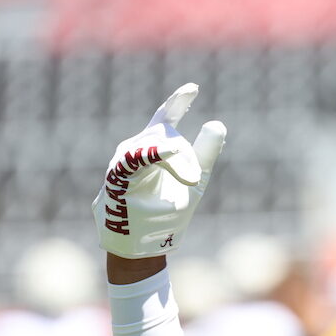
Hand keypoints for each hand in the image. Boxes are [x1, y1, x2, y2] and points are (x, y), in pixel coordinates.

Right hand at [92, 83, 225, 258]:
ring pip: (155, 146)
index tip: (193, 88)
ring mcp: (123, 163)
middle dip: (184, 157)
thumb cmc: (165, 215)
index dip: (178, 102)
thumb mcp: (194, 182)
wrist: (143, 247)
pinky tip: (170, 151)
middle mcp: (133, 150)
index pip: (165, 118)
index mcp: (151, 150)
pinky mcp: (118, 179)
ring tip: (189, 180)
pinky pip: (135, 161)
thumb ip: (205, 153)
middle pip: (165, 134)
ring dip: (176, 161)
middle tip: (192, 181)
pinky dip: (154, 154)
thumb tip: (217, 123)